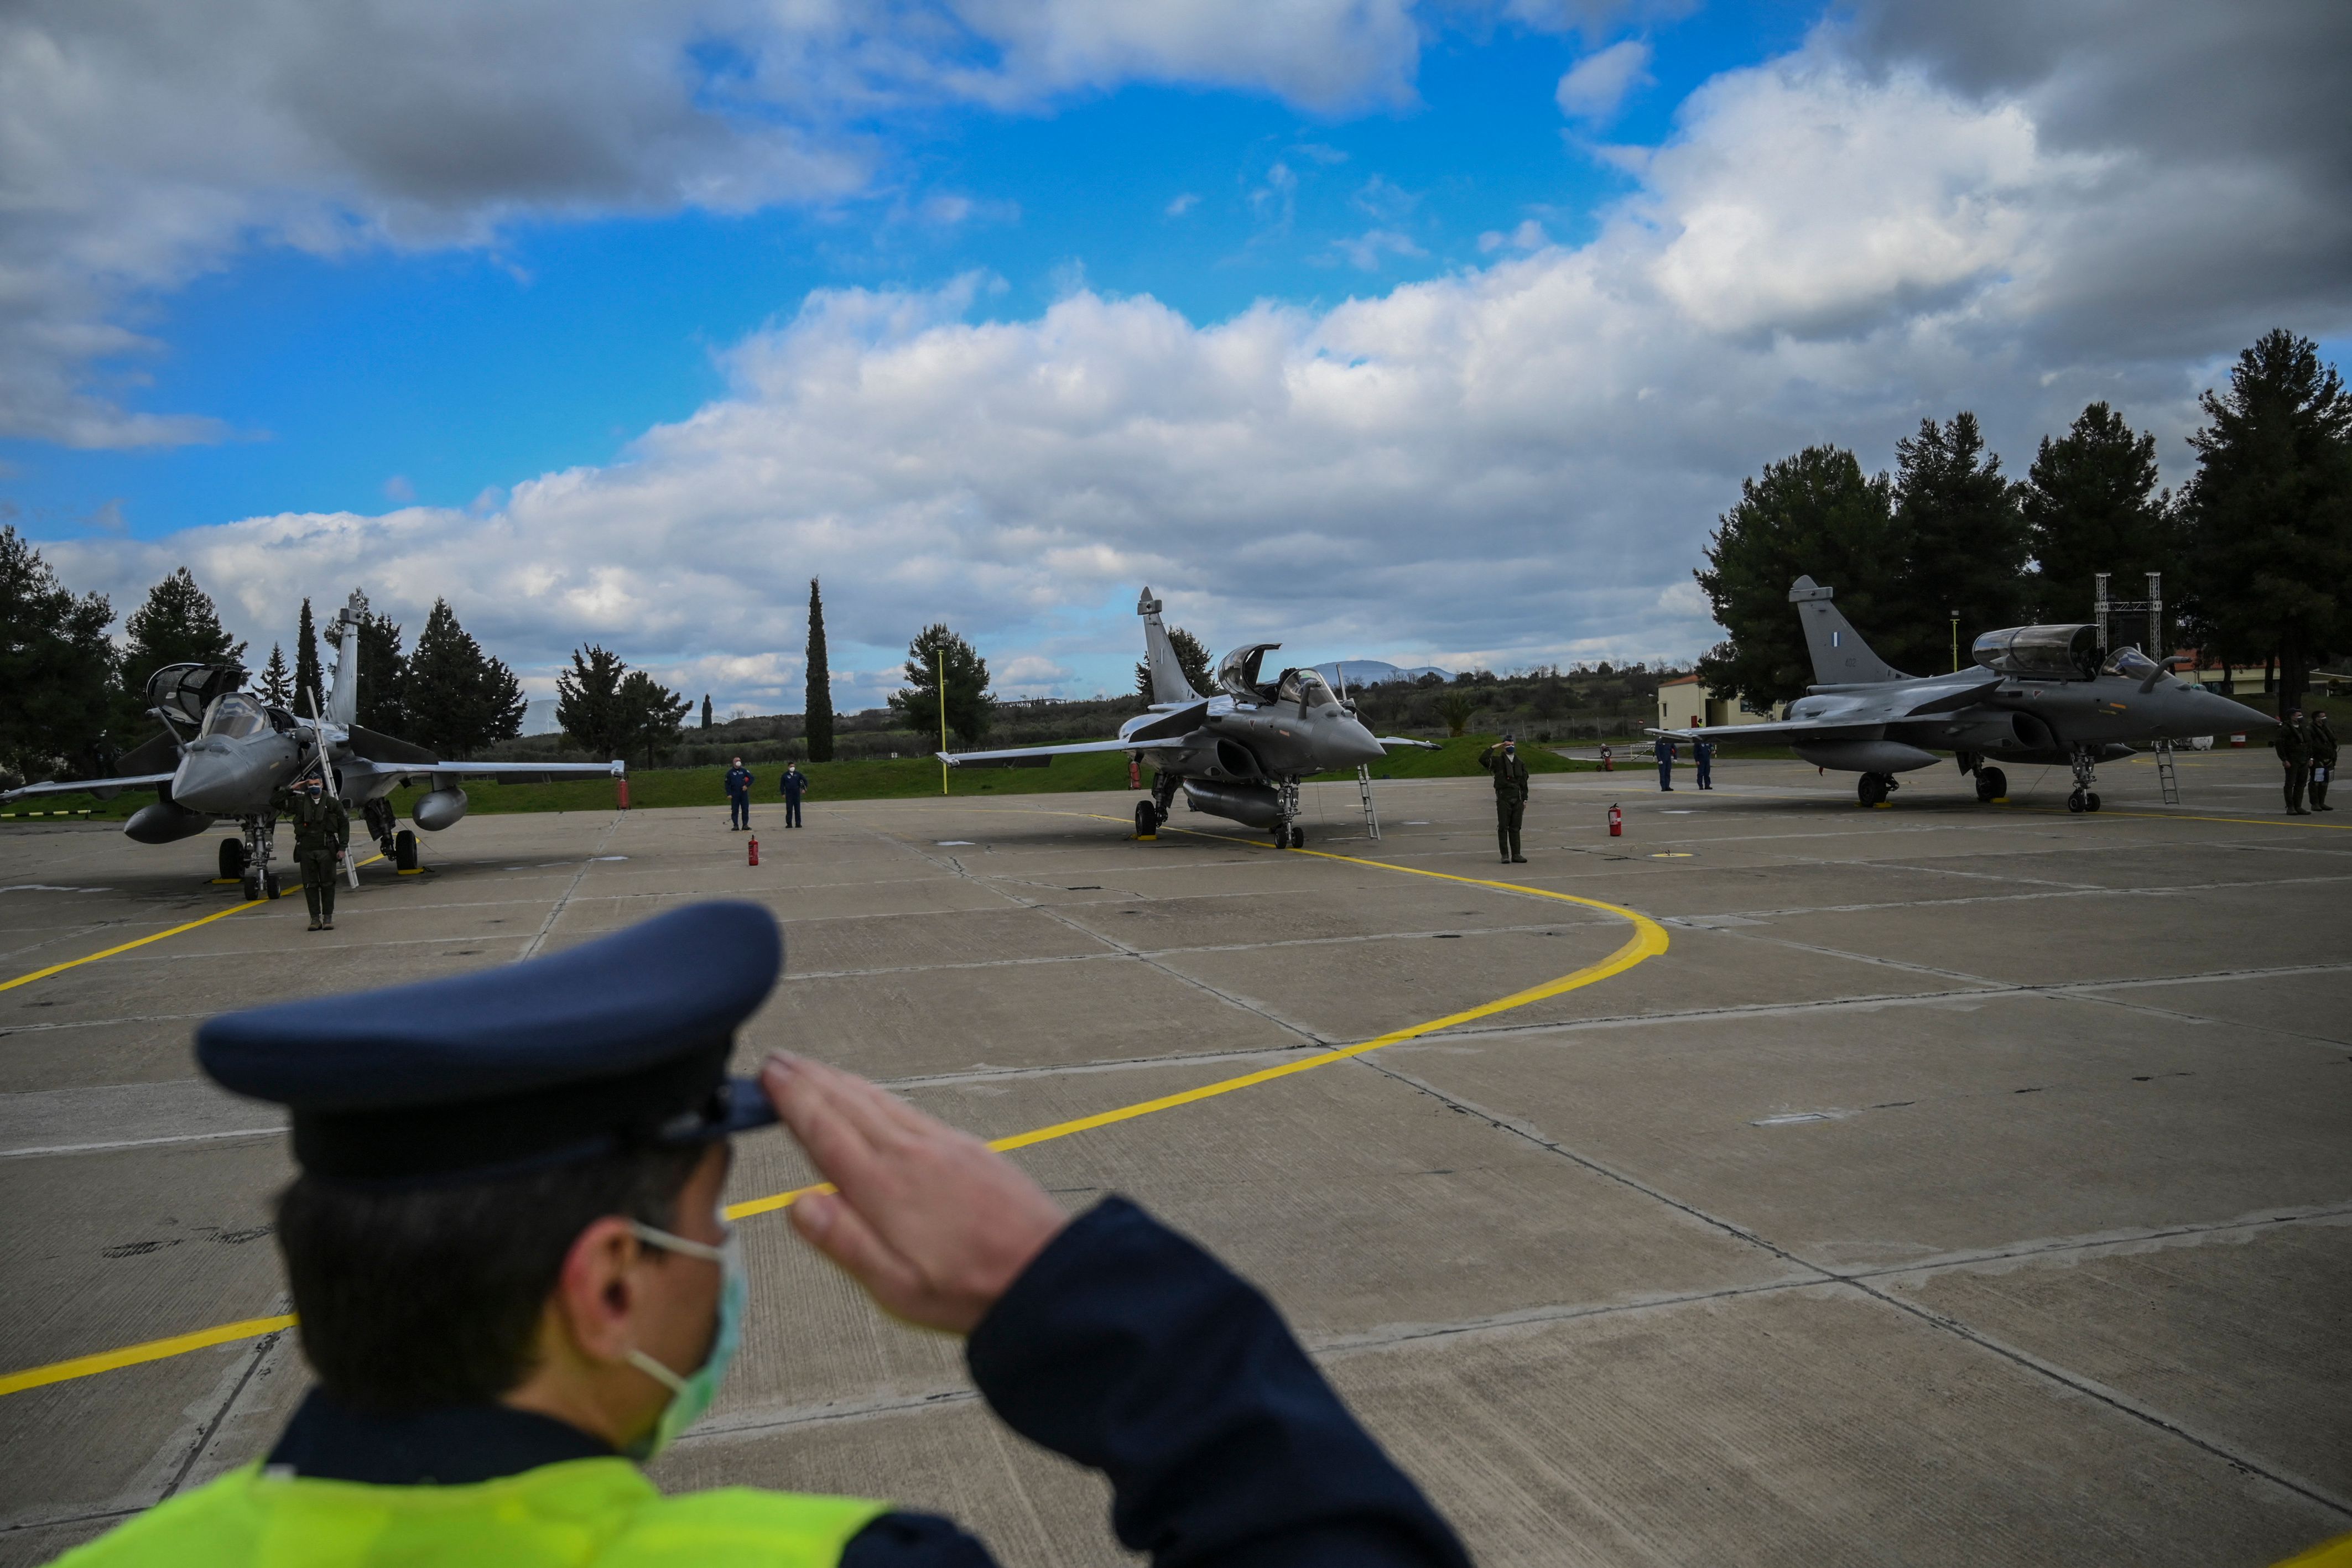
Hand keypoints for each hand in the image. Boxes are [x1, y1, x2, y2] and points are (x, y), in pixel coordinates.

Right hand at [762, 1052, 1067, 1333]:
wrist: (1042, 1270)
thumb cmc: (969, 1288)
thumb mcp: (895, 1286)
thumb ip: (844, 1241)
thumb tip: (796, 1203)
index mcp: (883, 1188)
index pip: (825, 1131)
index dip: (793, 1100)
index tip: (769, 1076)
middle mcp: (908, 1154)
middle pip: (847, 1105)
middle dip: (809, 1080)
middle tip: (778, 1061)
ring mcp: (938, 1145)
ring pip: (877, 1101)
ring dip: (839, 1081)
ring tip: (812, 1069)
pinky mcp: (963, 1146)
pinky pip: (907, 1107)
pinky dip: (877, 1093)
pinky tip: (870, 1094)